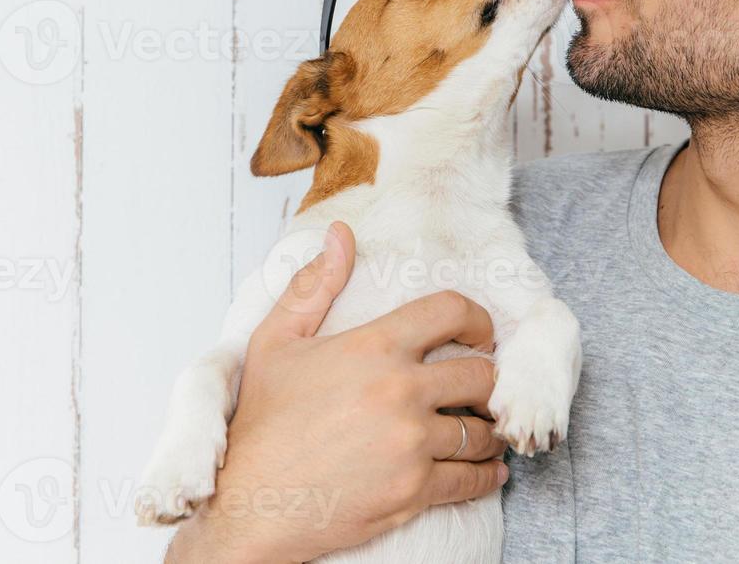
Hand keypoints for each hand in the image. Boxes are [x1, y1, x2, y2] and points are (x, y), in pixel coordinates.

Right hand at [167, 222, 507, 563]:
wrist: (250, 504)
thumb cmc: (261, 424)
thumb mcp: (275, 343)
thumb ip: (313, 285)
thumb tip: (340, 234)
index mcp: (373, 347)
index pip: (451, 311)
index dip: (477, 318)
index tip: (479, 333)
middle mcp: (400, 391)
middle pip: (482, 374)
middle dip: (486, 378)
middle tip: (481, 385)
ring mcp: (411, 444)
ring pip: (482, 429)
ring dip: (487, 427)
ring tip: (482, 427)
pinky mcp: (415, 491)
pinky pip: (473, 479)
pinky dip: (487, 475)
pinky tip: (485, 470)